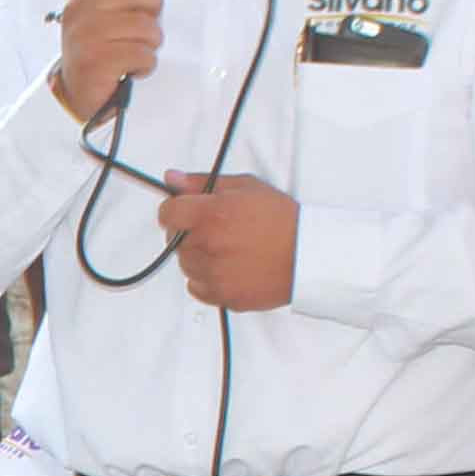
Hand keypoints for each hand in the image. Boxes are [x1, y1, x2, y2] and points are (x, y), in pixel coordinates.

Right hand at [50, 0, 161, 119]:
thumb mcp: (97, 12)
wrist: (77, 90)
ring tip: (134, 50)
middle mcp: (79, 8)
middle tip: (144, 27)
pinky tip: (132, 68)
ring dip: (150, 44)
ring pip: (147, 27)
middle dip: (153, 12)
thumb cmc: (95, 47)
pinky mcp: (97, 60)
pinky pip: (144, 54)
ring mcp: (86, 33)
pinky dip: (146, 65)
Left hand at [155, 172, 298, 311]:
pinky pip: (196, 287)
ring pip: (185, 264)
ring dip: (197, 255)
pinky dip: (206, 278)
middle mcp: (209, 246)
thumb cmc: (282, 220)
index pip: (167, 213)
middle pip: (175, 240)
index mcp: (211, 215)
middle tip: (215, 227)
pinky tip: (227, 266)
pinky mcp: (223, 296)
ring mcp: (214, 274)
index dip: (175, 209)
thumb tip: (173, 179)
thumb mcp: (245, 186)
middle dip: (189, 231)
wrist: (308, 254)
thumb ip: (202, 183)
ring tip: (226, 247)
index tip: (182, 211)